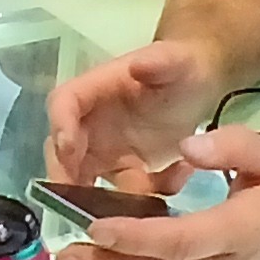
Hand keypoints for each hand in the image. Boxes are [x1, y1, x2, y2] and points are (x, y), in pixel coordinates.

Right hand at [45, 39, 219, 190]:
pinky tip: (176, 179)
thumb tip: (137, 65)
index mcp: (95, 89)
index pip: (63, 102)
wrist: (200, 86)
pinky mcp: (125, 171)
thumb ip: (160, 61)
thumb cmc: (182, 67)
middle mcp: (91, 122)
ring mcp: (105, 150)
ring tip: (141, 196)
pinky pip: (122, 193)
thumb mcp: (176, 60)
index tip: (68, 150)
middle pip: (61, 149)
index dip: (59, 125)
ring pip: (86, 180)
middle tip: (80, 199)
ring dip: (104, 196)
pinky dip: (143, 198)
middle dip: (66, 174)